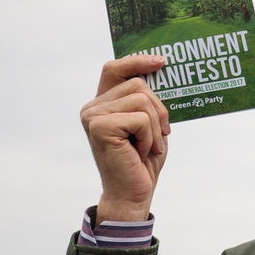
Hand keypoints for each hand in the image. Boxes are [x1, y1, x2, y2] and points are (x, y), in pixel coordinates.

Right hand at [80, 56, 170, 222]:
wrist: (133, 194)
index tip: (161, 61)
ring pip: (142, 100)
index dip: (136, 61)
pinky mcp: (99, 126)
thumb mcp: (150, 126)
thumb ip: (148, 102)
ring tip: (148, 147)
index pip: (114, 69)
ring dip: (155, 127)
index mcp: (103, 104)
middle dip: (159, 109)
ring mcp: (93, 116)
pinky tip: (140, 152)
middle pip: (138, 84)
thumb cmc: (143, 162)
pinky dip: (150, 137)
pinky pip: (140, 118)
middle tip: (161, 135)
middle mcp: (93, 107)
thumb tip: (160, 71)